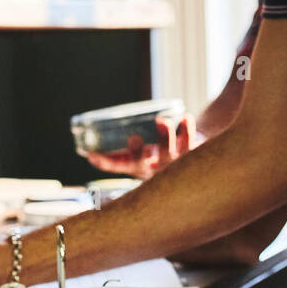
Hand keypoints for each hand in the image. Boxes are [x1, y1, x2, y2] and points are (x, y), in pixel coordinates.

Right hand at [81, 113, 199, 179]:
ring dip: (165, 138)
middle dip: (137, 153)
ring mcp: (174, 165)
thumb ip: (126, 147)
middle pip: (144, 164)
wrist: (195, 155)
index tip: (91, 155)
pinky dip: (187, 130)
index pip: (119, 166)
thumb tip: (96, 137)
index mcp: (138, 166)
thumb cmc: (161, 151)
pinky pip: (190, 143)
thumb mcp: (143, 152)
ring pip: (169, 155)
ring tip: (161, 121)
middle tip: (132, 138)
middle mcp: (155, 169)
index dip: (105, 163)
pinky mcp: (192, 156)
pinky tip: (185, 117)